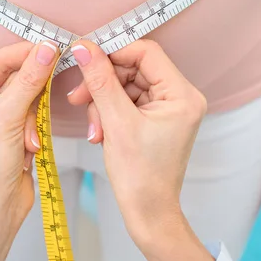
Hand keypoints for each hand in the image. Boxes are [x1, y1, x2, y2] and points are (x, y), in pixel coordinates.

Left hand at [0, 40, 57, 260]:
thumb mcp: (7, 117)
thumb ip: (29, 80)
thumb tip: (47, 49)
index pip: (1, 60)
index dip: (27, 53)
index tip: (54, 49)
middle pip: (18, 77)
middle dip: (32, 96)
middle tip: (47, 97)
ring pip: (31, 97)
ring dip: (35, 120)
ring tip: (29, 142)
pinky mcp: (16, 130)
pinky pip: (36, 115)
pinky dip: (37, 130)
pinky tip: (31, 149)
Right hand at [68, 40, 213, 260]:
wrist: (148, 212)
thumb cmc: (140, 176)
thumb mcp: (116, 123)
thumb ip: (100, 81)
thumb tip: (84, 47)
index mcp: (182, 95)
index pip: (146, 53)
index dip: (113, 52)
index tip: (84, 57)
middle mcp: (181, 97)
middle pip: (134, 68)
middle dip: (104, 83)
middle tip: (77, 96)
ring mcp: (169, 108)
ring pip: (127, 85)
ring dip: (103, 101)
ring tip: (93, 126)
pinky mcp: (157, 118)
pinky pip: (128, 101)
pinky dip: (109, 112)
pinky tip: (100, 132)